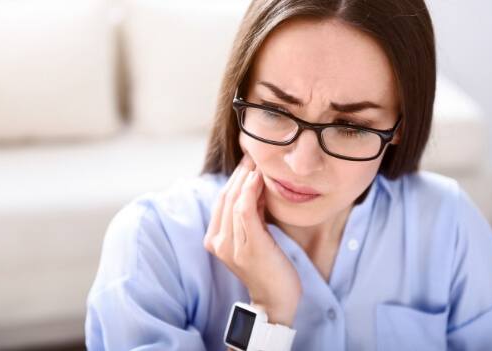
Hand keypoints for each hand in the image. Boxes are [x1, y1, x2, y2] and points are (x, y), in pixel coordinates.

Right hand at [203, 155, 301, 325]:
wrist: (277, 299)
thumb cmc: (269, 266)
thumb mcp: (255, 236)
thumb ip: (250, 215)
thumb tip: (255, 186)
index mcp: (215, 239)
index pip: (221, 200)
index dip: (233, 178)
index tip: (248, 161)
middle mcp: (218, 242)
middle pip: (225, 196)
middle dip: (239, 173)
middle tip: (254, 155)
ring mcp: (230, 245)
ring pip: (233, 200)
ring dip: (245, 177)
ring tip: (258, 162)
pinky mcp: (248, 246)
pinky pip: (244, 210)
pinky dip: (250, 191)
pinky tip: (259, 178)